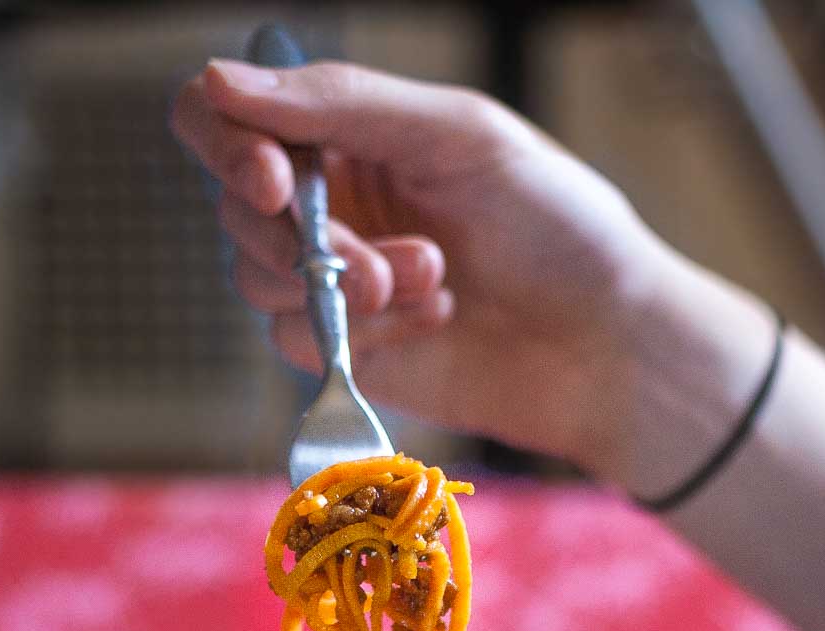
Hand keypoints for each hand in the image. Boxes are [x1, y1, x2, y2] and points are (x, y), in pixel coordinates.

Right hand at [171, 58, 683, 474]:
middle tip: (377, 265)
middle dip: (303, 237)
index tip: (274, 181)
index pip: (227, 116)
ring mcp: (332, 281)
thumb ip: (342, 103)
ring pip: (258, 278)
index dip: (226, 144)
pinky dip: (363, 333)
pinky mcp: (345, 353)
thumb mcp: (458, 134)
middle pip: (235, 207)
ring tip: (435, 280)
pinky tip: (435, 321)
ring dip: (343, 286)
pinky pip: (296, 340)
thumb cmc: (556, 225)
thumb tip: (221, 82)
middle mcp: (330, 201)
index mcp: (349, 129)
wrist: (604, 342)